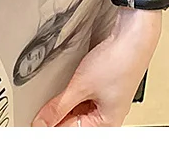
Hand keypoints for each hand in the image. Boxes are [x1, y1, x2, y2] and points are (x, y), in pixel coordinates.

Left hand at [31, 7, 161, 126]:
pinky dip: (71, 94)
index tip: (36, 122)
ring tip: (49, 99)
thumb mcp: (81, 86)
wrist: (132, 37)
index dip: (51, 126)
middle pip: (75, 123)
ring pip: (78, 110)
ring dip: (63, 105)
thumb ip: (59, 106)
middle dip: (57, 116)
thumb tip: (43, 122)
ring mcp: (106, 100)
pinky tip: (63, 89)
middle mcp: (108, 115)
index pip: (72, 132)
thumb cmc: (117, 62)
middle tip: (39, 111)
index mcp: (107, 124)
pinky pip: (84, 97)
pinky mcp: (104, 86)